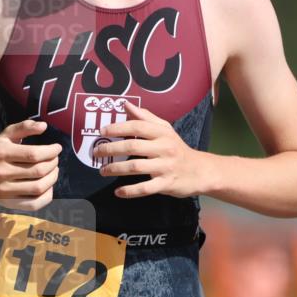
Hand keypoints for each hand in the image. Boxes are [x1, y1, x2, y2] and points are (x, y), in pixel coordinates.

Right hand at [0, 119, 60, 210]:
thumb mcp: (6, 135)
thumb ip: (24, 127)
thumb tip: (44, 126)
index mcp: (1, 153)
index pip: (33, 154)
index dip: (50, 151)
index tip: (57, 148)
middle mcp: (1, 172)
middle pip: (38, 171)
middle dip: (53, 164)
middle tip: (55, 159)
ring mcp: (4, 190)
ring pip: (38, 188)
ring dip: (52, 178)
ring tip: (54, 170)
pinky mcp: (7, 203)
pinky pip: (33, 204)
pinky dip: (46, 196)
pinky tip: (48, 186)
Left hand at [93, 101, 207, 198]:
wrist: (200, 171)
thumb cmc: (177, 148)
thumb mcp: (165, 129)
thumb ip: (145, 117)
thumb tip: (125, 104)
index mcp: (162, 133)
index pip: (137, 126)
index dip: (118, 128)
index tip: (102, 131)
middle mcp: (164, 148)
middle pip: (133, 146)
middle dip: (111, 149)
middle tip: (96, 152)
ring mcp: (165, 167)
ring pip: (136, 167)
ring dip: (115, 169)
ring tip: (102, 171)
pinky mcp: (166, 184)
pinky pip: (145, 188)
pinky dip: (130, 191)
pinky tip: (118, 192)